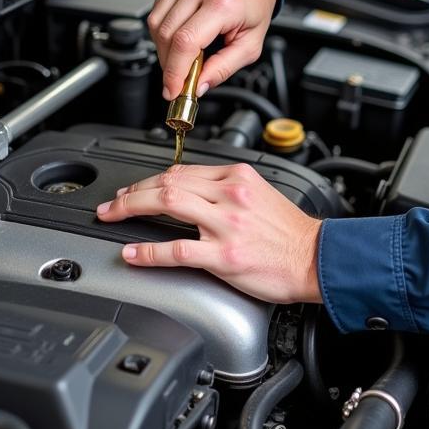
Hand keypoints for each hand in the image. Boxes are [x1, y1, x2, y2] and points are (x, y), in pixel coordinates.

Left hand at [95, 163, 322, 304]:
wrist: (316, 258)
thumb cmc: (290, 233)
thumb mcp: (259, 194)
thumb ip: (227, 190)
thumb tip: (192, 193)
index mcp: (238, 177)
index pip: (183, 171)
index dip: (150, 180)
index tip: (134, 189)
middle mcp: (230, 195)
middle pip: (168, 182)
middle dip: (132, 192)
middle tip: (113, 203)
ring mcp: (226, 224)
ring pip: (167, 204)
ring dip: (132, 209)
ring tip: (113, 217)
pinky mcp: (224, 255)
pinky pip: (177, 250)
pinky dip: (149, 251)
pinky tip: (133, 252)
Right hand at [147, 0, 277, 99]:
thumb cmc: (253, 8)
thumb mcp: (250, 46)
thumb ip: (223, 69)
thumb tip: (198, 86)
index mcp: (223, 2)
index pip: (186, 42)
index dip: (174, 71)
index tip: (171, 90)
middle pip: (166, 35)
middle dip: (169, 64)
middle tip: (182, 76)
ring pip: (156, 24)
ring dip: (164, 48)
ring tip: (184, 54)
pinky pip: (156, 11)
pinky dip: (163, 30)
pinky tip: (180, 33)